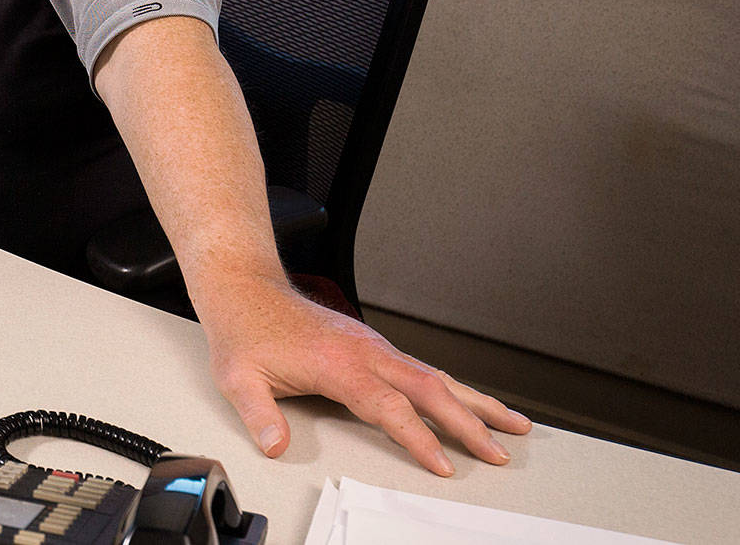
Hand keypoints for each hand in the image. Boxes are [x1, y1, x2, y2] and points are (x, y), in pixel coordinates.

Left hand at [201, 275, 531, 475]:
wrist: (244, 287)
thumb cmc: (244, 330)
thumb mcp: (238, 377)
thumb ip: (259, 414)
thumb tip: (275, 445)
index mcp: (340, 363)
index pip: (391, 408)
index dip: (421, 439)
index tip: (446, 465)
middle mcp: (365, 351)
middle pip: (431, 390)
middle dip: (470, 423)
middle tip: (500, 452)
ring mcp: (373, 346)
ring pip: (435, 375)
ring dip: (475, 401)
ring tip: (513, 422)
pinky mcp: (372, 345)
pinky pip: (422, 368)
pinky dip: (452, 387)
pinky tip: (466, 400)